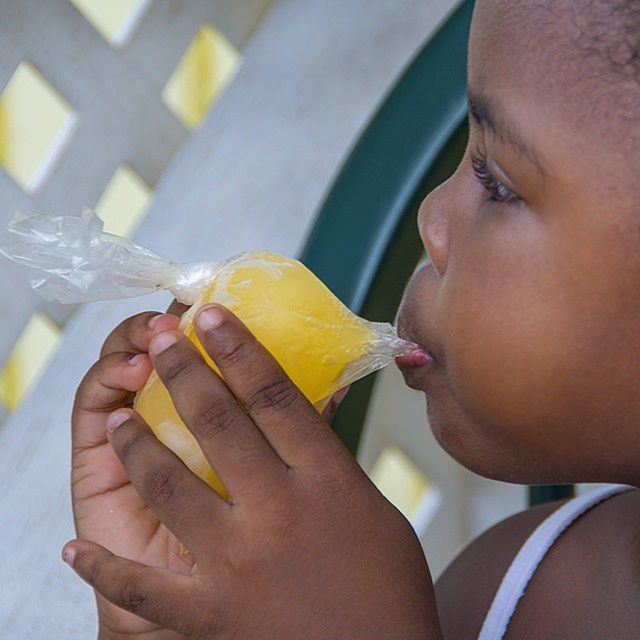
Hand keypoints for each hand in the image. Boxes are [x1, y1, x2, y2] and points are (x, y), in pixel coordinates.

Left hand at [66, 305, 440, 638]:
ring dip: (138, 445)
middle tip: (160, 338)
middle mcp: (279, 511)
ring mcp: (239, 563)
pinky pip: (144, 589)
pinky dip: (103, 569)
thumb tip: (314, 399)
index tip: (210, 314)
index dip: (239, 347)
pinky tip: (74, 549)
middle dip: (184, 371)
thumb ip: (333, 455)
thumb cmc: (388, 585)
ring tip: (119, 416)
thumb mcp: (373, 508)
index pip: (275, 394)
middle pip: (220, 423)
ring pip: (171, 487)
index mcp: (327, 480)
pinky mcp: (212, 615)